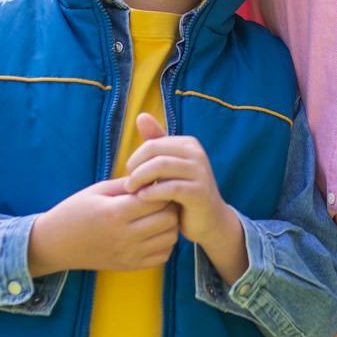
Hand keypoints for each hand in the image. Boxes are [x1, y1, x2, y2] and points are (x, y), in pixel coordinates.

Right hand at [27, 176, 179, 274]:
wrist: (56, 244)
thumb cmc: (75, 211)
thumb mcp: (97, 190)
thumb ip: (127, 184)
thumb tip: (155, 178)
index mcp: (115, 213)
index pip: (157, 199)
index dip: (161, 189)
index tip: (155, 186)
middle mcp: (125, 236)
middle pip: (169, 219)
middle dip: (169, 205)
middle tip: (159, 200)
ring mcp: (129, 254)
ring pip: (170, 237)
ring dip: (169, 224)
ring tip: (157, 215)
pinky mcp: (131, 266)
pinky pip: (163, 255)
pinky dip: (164, 243)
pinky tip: (153, 233)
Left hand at [122, 113, 247, 282]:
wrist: (209, 220)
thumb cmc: (184, 193)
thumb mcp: (169, 166)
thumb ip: (156, 143)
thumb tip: (141, 116)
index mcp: (189, 144)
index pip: (152, 143)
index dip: (135, 158)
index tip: (130, 174)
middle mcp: (197, 153)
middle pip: (154, 151)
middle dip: (136, 168)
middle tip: (128, 185)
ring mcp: (200, 172)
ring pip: (160, 166)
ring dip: (140, 179)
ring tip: (133, 191)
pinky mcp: (199, 192)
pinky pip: (169, 187)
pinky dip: (152, 192)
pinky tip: (143, 199)